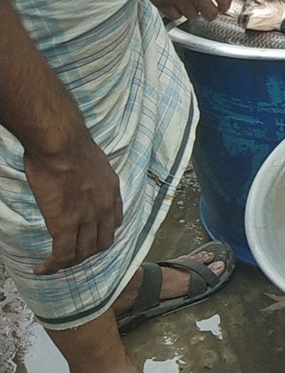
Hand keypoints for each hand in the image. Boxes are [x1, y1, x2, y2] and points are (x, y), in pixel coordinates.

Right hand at [25, 132, 122, 274]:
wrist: (61, 143)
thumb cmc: (70, 144)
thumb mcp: (94, 161)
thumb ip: (92, 176)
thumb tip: (81, 179)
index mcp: (112, 192)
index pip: (115, 224)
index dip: (101, 235)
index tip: (89, 238)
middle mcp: (104, 208)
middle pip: (101, 244)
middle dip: (86, 254)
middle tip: (70, 256)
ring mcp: (86, 217)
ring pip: (82, 253)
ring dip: (69, 263)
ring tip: (55, 265)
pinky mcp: (65, 223)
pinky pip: (62, 253)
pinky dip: (53, 265)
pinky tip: (42, 268)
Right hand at [116, 0, 230, 20]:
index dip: (224, 5)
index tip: (222, 6)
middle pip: (210, 13)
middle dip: (210, 12)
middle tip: (207, 10)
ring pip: (192, 16)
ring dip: (191, 11)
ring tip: (188, 4)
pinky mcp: (162, 2)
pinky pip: (175, 16)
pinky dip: (176, 12)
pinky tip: (175, 5)